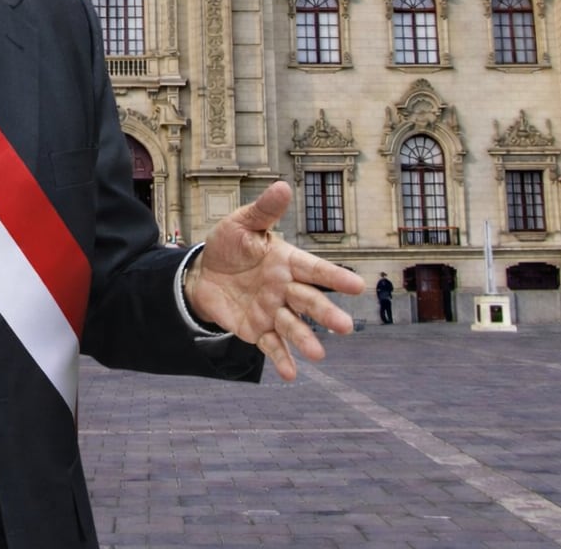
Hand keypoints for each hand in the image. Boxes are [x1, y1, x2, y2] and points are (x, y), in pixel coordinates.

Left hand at [185, 180, 365, 380]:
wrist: (202, 273)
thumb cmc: (229, 245)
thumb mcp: (242, 223)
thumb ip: (264, 210)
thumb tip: (283, 186)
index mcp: (287, 261)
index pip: (315, 269)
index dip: (335, 278)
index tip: (358, 286)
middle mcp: (285, 288)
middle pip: (309, 301)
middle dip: (326, 314)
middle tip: (345, 327)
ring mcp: (273, 311)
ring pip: (293, 327)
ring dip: (306, 340)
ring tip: (318, 354)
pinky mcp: (257, 330)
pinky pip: (270, 345)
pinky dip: (281, 359)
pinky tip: (291, 374)